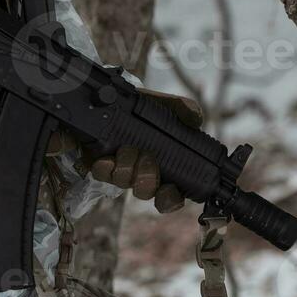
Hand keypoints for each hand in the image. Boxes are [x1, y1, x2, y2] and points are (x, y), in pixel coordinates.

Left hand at [74, 88, 205, 213]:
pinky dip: (106, 167)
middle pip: (146, 192)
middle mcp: (142, 174)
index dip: (170, 199)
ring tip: (127, 148)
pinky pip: (102, 174)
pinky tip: (109, 158)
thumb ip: (184, 109)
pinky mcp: (101, 164)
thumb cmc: (147, 107)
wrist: (116, 98)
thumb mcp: (167, 105)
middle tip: (147, 157)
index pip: (170, 197)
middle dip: (147, 177)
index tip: (168, 188)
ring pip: (125, 183)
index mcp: (164, 167)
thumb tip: (195, 119)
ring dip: (128, 167)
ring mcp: (121, 171)